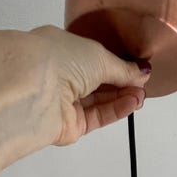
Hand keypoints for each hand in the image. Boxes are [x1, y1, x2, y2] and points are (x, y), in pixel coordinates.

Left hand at [30, 26, 150, 145]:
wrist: (34, 91)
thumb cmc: (56, 61)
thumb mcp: (99, 56)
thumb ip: (123, 68)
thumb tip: (140, 73)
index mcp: (61, 50)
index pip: (94, 60)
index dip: (117, 64)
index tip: (138, 70)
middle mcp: (60, 77)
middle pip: (98, 83)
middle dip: (122, 83)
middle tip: (143, 84)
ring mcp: (63, 103)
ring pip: (99, 102)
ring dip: (122, 98)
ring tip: (140, 95)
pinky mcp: (69, 126)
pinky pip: (97, 118)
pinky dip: (115, 111)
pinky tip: (131, 103)